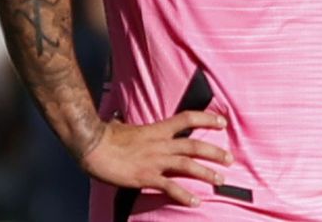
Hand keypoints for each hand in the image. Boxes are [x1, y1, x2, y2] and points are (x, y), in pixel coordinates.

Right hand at [79, 112, 231, 208]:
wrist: (92, 146)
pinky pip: (170, 187)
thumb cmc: (106, 136)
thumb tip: (128, 124)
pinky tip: (195, 202)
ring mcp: (154, 161)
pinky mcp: (145, 177)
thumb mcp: (127, 127)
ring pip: (188, 165)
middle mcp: (161, 144)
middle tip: (230, 159)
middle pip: (194, 145)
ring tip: (220, 179)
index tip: (222, 123)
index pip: (188, 119)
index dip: (207, 119)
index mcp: (157, 129)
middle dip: (215, 152)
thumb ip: (137, 129)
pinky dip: (184, 195)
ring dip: (207, 173)